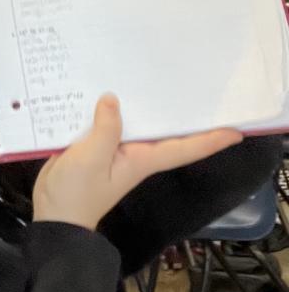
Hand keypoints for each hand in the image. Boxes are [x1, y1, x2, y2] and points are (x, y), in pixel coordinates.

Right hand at [33, 95, 241, 230]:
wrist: (54, 215)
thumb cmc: (78, 193)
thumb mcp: (92, 159)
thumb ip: (105, 129)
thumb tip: (112, 99)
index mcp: (141, 159)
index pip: (183, 149)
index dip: (210, 141)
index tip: (236, 130)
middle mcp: (134, 153)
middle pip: (164, 131)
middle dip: (180, 113)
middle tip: (195, 86)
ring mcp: (114, 149)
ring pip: (135, 122)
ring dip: (142, 103)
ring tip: (153, 75)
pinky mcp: (94, 146)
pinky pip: (107, 121)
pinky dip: (107, 106)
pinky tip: (103, 87)